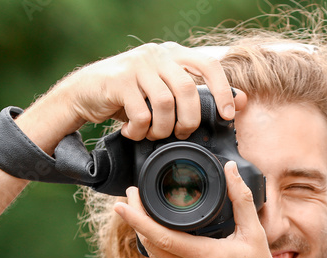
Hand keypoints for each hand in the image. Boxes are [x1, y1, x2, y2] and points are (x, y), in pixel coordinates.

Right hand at [50, 42, 246, 140]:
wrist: (84, 93)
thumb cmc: (131, 96)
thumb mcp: (166, 93)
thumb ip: (198, 95)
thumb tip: (241, 101)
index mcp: (173, 54)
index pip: (208, 65)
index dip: (222, 91)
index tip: (228, 115)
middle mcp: (157, 54)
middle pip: (188, 89)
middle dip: (189, 120)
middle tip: (181, 134)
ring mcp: (137, 64)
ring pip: (165, 103)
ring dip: (162, 128)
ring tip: (153, 135)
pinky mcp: (118, 80)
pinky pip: (141, 113)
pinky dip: (140, 131)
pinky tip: (133, 132)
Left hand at [113, 162, 294, 257]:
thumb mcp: (255, 235)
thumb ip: (241, 199)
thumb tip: (229, 169)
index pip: (159, 235)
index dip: (137, 216)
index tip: (125, 200)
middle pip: (150, 244)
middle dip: (136, 220)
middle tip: (131, 200)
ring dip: (145, 237)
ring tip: (143, 217)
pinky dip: (159, 255)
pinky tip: (162, 244)